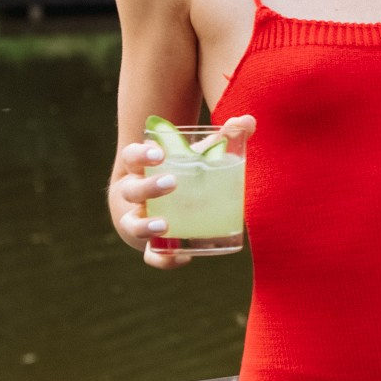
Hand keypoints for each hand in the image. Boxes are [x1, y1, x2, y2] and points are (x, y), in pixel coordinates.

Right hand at [113, 115, 254, 268]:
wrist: (161, 201)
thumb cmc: (183, 171)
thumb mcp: (198, 154)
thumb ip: (223, 137)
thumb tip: (248, 120)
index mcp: (143, 169)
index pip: (132, 157)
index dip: (141, 154)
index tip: (160, 153)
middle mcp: (135, 195)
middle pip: (132, 190)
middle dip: (148, 187)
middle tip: (172, 183)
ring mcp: (139, 221)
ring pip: (132, 225)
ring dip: (145, 226)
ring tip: (164, 226)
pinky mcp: (151, 245)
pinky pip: (152, 256)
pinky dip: (163, 260)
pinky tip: (183, 258)